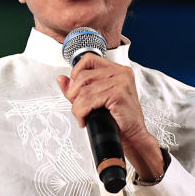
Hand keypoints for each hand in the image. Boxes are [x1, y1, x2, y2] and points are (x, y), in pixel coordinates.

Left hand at [57, 53, 164, 181]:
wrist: (132, 136)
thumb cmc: (119, 120)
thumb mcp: (96, 99)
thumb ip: (79, 88)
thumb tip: (62, 79)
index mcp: (117, 70)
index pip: (89, 59)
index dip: (76, 72)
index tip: (75, 88)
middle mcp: (121, 73)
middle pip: (83, 75)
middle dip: (73, 94)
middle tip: (77, 106)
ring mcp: (121, 82)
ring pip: (84, 90)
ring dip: (77, 107)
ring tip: (82, 116)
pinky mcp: (118, 94)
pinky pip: (89, 100)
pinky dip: (82, 112)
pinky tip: (85, 119)